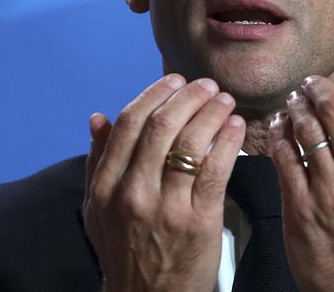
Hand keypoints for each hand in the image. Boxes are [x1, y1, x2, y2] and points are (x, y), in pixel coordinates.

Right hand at [83, 74, 245, 291]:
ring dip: (212, 112)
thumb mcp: (98, 210)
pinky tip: (236, 126)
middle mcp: (133, 193)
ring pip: (190, 142)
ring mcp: (166, 208)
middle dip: (189, 96)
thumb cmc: (127, 252)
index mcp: (106, 186)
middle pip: (162, 125)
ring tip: (225, 101)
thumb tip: (97, 118)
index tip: (174, 81)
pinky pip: (217, 168)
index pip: (129, 123)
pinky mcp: (199, 221)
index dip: (154, 94)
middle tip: (207, 86)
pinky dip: (228, 140)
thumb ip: (97, 162)